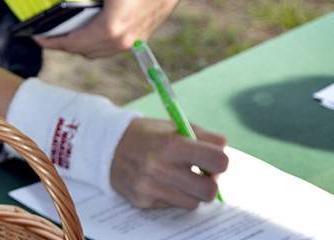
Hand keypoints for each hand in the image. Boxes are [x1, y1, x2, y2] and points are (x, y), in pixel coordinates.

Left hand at [33, 0, 189, 57]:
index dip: (50, 41)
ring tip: (63, 31)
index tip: (35, 36)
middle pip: (81, 50)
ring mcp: (130, 44)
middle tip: (46, 31)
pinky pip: (107, 50)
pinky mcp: (136, 42)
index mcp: (110, 28)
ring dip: (77, 45)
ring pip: (94, 53)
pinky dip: (93, 43)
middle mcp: (120, 42)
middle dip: (61, 43)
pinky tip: (86, 29)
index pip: (71, 43)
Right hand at [110, 117, 227, 209]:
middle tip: (203, 173)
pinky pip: (175, 206)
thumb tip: (224, 150)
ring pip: (194, 202)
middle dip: (211, 182)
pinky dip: (175, 196)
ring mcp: (152, 188)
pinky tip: (164, 182)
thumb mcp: (174, 126)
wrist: (108, 147)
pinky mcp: (145, 202)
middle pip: (209, 190)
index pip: (217, 160)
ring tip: (182, 177)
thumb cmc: (148, 135)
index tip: (215, 158)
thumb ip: (202, 136)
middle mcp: (161, 168)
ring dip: (193, 191)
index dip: (221, 160)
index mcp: (171, 144)